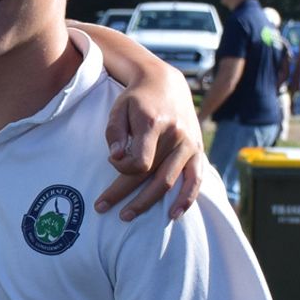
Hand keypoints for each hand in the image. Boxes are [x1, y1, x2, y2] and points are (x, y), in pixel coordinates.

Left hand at [96, 76, 204, 222]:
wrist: (165, 84)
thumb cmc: (136, 99)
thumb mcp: (119, 109)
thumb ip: (115, 133)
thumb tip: (115, 159)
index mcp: (154, 124)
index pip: (139, 161)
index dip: (122, 168)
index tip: (111, 162)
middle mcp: (175, 136)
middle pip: (150, 176)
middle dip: (124, 195)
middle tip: (101, 208)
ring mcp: (189, 145)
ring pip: (168, 182)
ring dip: (147, 203)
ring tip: (127, 216)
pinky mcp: (197, 151)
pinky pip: (195, 179)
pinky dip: (186, 199)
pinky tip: (174, 215)